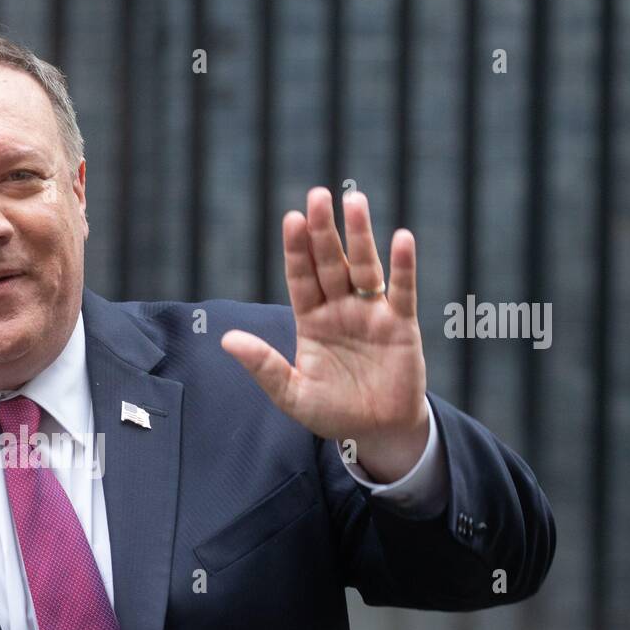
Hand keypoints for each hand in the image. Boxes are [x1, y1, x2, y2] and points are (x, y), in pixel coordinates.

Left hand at [221, 187, 429, 481]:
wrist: (376, 433)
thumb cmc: (332, 412)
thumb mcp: (292, 394)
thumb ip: (264, 366)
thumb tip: (226, 340)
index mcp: (311, 321)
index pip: (301, 278)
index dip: (296, 250)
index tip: (291, 219)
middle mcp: (340, 309)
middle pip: (331, 263)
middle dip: (323, 231)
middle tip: (318, 195)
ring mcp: (372, 314)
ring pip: (365, 267)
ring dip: (361, 235)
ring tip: (355, 200)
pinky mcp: (401, 325)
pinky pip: (403, 291)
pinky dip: (404, 266)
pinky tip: (402, 238)